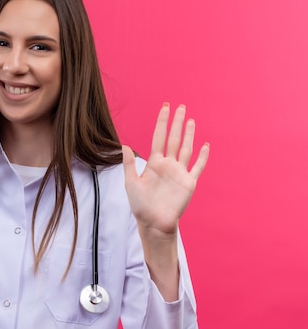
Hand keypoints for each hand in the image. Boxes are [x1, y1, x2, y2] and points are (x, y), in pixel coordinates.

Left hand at [123, 103, 208, 236]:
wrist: (153, 222)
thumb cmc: (140, 205)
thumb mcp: (131, 182)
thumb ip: (129, 164)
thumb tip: (123, 145)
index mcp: (154, 163)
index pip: (159, 137)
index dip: (162, 122)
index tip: (165, 107)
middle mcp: (168, 165)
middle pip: (173, 138)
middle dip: (176, 123)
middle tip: (180, 106)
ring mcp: (179, 172)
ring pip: (186, 149)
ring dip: (189, 135)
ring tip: (190, 120)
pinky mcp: (189, 182)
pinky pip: (198, 167)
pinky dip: (203, 157)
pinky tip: (205, 145)